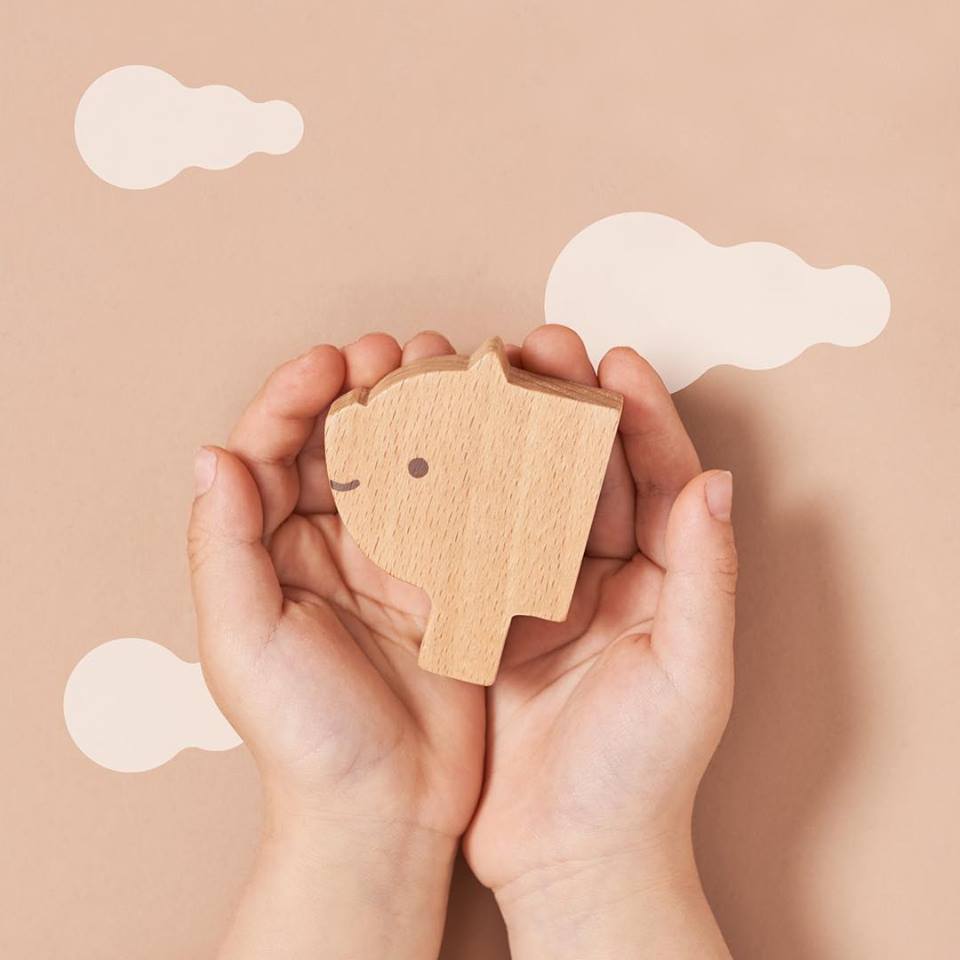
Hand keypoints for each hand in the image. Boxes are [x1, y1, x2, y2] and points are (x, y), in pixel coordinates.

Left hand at [187, 332, 483, 958]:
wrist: (385, 809)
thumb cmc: (305, 736)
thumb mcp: (243, 641)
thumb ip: (223, 544)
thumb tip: (212, 452)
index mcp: (267, 553)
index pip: (271, 450)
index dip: (296, 396)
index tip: (335, 361)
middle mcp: (325, 547)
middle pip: (341, 443)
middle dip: (367, 388)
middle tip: (402, 350)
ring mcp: (388, 561)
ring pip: (403, 465)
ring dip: (422, 414)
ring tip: (448, 373)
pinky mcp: (443, 582)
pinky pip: (453, 509)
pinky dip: (470, 466)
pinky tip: (491, 434)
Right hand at [463, 325, 736, 957]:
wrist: (570, 856)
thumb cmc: (642, 776)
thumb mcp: (692, 674)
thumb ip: (708, 574)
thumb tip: (716, 479)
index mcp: (665, 582)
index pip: (659, 478)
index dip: (640, 415)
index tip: (613, 358)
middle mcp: (608, 579)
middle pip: (589, 472)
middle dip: (568, 405)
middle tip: (539, 345)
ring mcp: (546, 594)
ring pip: (529, 495)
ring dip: (508, 437)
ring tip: (483, 380)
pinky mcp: (493, 619)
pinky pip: (480, 541)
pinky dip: (462, 495)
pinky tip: (438, 452)